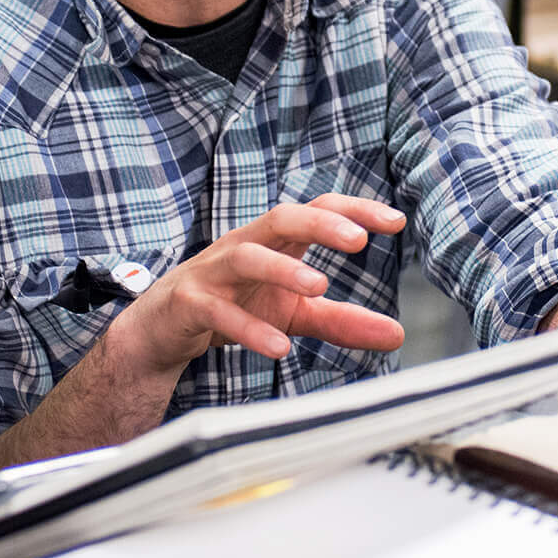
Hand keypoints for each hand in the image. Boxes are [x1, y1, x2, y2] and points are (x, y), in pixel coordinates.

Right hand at [102, 194, 409, 374]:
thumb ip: (340, 321)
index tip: (394, 221)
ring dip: (283, 269)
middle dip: (320, 224)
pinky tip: (278, 347)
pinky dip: (249, 328)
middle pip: (281, 218)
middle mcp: (244, 246)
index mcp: (273, 242)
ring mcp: (213, 272)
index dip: (354, 211)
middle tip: (358, 240)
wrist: (160, 332)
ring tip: (319, 287)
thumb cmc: (231, 308)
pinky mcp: (189, 303)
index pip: (316, 210)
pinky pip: (218, 311)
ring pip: (246, 256)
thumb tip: (397, 334)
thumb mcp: (292, 314)